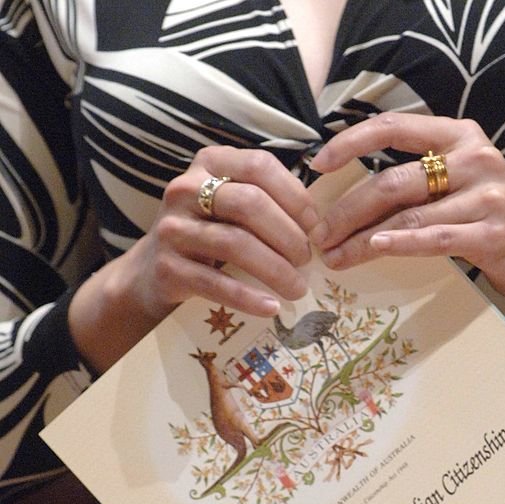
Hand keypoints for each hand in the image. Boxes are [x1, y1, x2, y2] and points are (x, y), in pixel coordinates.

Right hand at [69, 146, 318, 372]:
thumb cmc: (208, 236)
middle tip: (307, 262)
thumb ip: (267, 202)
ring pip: (234, 243)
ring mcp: (173, 228)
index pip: (260, 167)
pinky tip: (271, 308)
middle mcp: (186, 189)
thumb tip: (322, 224)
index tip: (316, 228)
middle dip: (288, 236)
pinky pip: (216, 283)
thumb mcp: (231, 207)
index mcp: (210, 164)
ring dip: (275, 269)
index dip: (295, 197)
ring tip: (297, 289)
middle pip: (250, 205)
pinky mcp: (167, 267)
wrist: (152, 273)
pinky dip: (249, 298)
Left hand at [309, 113, 504, 317]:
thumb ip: (418, 174)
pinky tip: (375, 249)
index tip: (317, 166)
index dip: (350, 143)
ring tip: (336, 256)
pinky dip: (402, 244)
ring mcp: (485, 196)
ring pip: (408, 215)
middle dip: (347, 210)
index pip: (393, 127)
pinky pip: (435, 238)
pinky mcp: (491, 233)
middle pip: (392, 181)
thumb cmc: (491, 214)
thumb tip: (350, 191)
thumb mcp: (461, 177)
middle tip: (320, 234)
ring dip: (363, 238)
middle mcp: (474, 158)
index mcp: (459, 136)